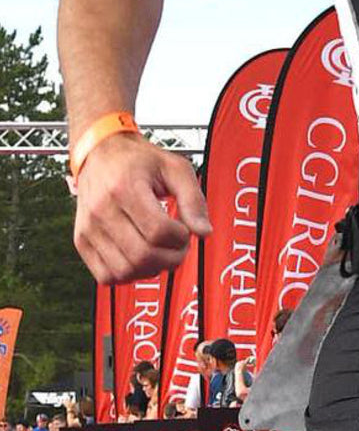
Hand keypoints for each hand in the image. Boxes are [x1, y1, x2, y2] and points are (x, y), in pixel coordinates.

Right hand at [74, 133, 211, 282]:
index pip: (158, 231)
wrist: (102, 153)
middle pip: (142, 255)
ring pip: (124, 271)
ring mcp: (88, 229)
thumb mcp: (174, 167)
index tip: (185, 229)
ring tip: (162, 252)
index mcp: (125, 187)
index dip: (180, 237)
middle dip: (171, 258)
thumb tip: (204, 232)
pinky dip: (130, 275)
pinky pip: (106, 277)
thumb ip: (193, 198)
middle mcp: (101, 210)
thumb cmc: (139, 160)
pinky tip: (142, 258)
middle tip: (180, 246)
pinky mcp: (82, 242)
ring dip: (152, 269)